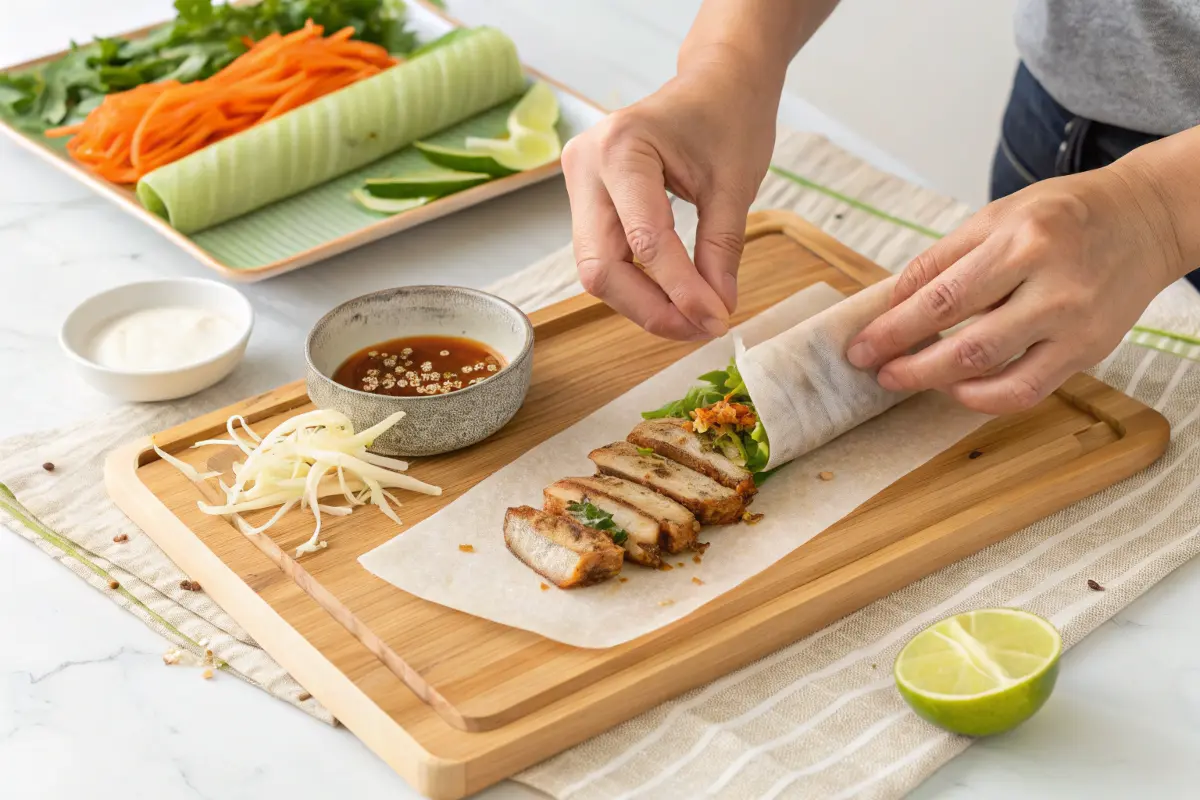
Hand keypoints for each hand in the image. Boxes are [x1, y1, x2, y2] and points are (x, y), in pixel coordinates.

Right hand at [562, 55, 778, 339]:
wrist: (716, 82)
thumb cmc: (728, 117)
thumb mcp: (735, 185)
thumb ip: (720, 252)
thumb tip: (715, 313)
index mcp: (622, 147)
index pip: (645, 241)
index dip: (680, 291)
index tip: (717, 321)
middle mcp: (585, 164)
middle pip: (601, 266)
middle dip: (651, 308)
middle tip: (701, 329)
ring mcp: (578, 183)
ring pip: (597, 270)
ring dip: (643, 303)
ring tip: (693, 318)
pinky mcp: (586, 200)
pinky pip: (604, 257)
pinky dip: (638, 285)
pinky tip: (674, 298)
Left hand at [846, 164, 1183, 413]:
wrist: (1145, 219)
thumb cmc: (1063, 215)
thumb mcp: (995, 216)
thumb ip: (940, 261)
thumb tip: (889, 303)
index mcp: (1021, 240)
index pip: (941, 298)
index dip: (893, 329)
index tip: (860, 346)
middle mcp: (1052, 285)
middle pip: (965, 345)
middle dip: (909, 365)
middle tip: (877, 371)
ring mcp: (1074, 323)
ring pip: (994, 375)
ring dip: (939, 384)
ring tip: (910, 378)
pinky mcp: (1089, 350)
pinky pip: (1027, 391)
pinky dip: (983, 398)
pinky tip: (957, 387)